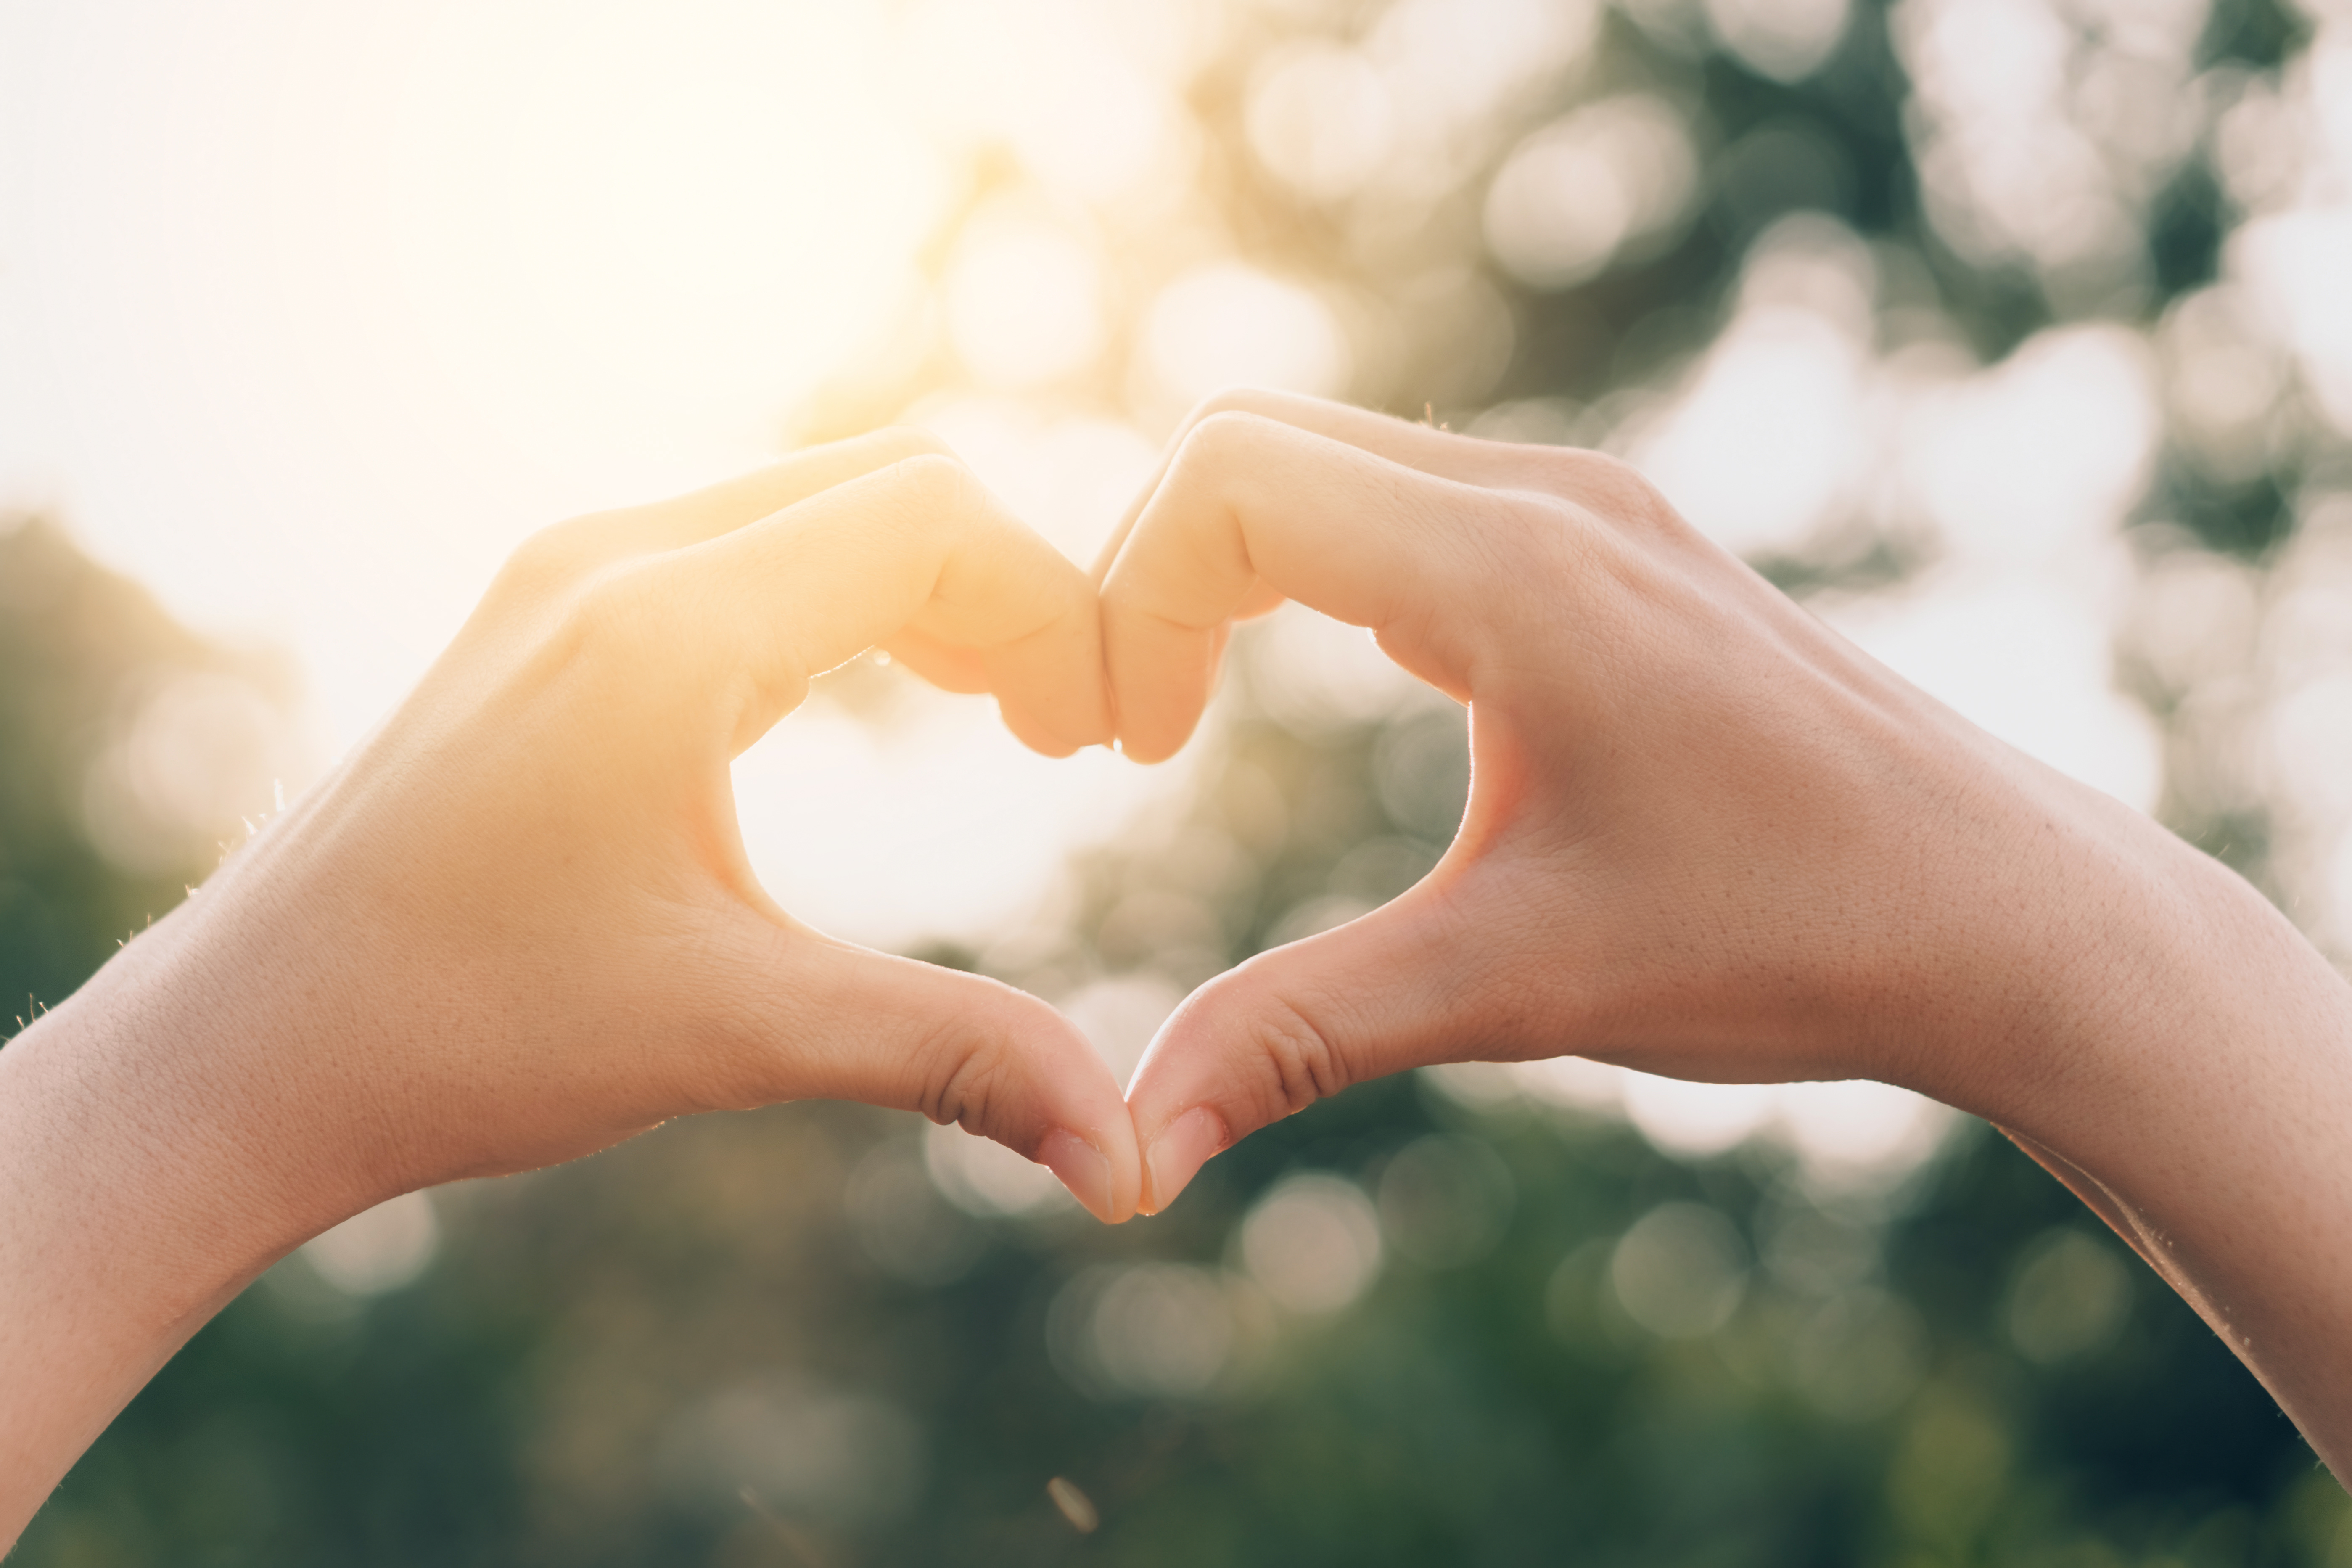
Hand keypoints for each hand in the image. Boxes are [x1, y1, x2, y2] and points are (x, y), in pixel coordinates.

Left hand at [0, 432, 1141, 1537]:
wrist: (249, 1050)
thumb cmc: (465, 1035)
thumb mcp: (735, 1034)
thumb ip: (952, 1059)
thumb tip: (1131, 1162)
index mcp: (662, 627)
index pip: (934, 519)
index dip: (1059, 608)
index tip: (1102, 742)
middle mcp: (611, 561)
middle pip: (893, 483)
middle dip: (1012, 589)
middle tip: (1070, 733)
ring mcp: (570, 576)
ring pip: (819, 505)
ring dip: (935, 589)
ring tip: (1006, 716)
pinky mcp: (553, 617)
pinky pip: (749, 548)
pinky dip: (851, 600)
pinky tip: (890, 699)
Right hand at [1099, 389, 2351, 1476]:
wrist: (2005, 912)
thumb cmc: (1786, 935)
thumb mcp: (1517, 983)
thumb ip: (1303, 1034)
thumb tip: (1130, 1151)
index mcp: (1511, 569)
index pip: (1228, 482)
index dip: (1128, 600)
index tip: (1128, 754)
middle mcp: (1548, 501)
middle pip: (1254, 444)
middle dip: (1153, 574)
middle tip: (1132, 737)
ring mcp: (1591, 513)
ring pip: (1331, 464)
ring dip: (1232, 567)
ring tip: (1190, 717)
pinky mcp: (1616, 552)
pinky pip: (1410, 502)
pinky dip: (1319, 568)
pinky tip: (1334, 688)